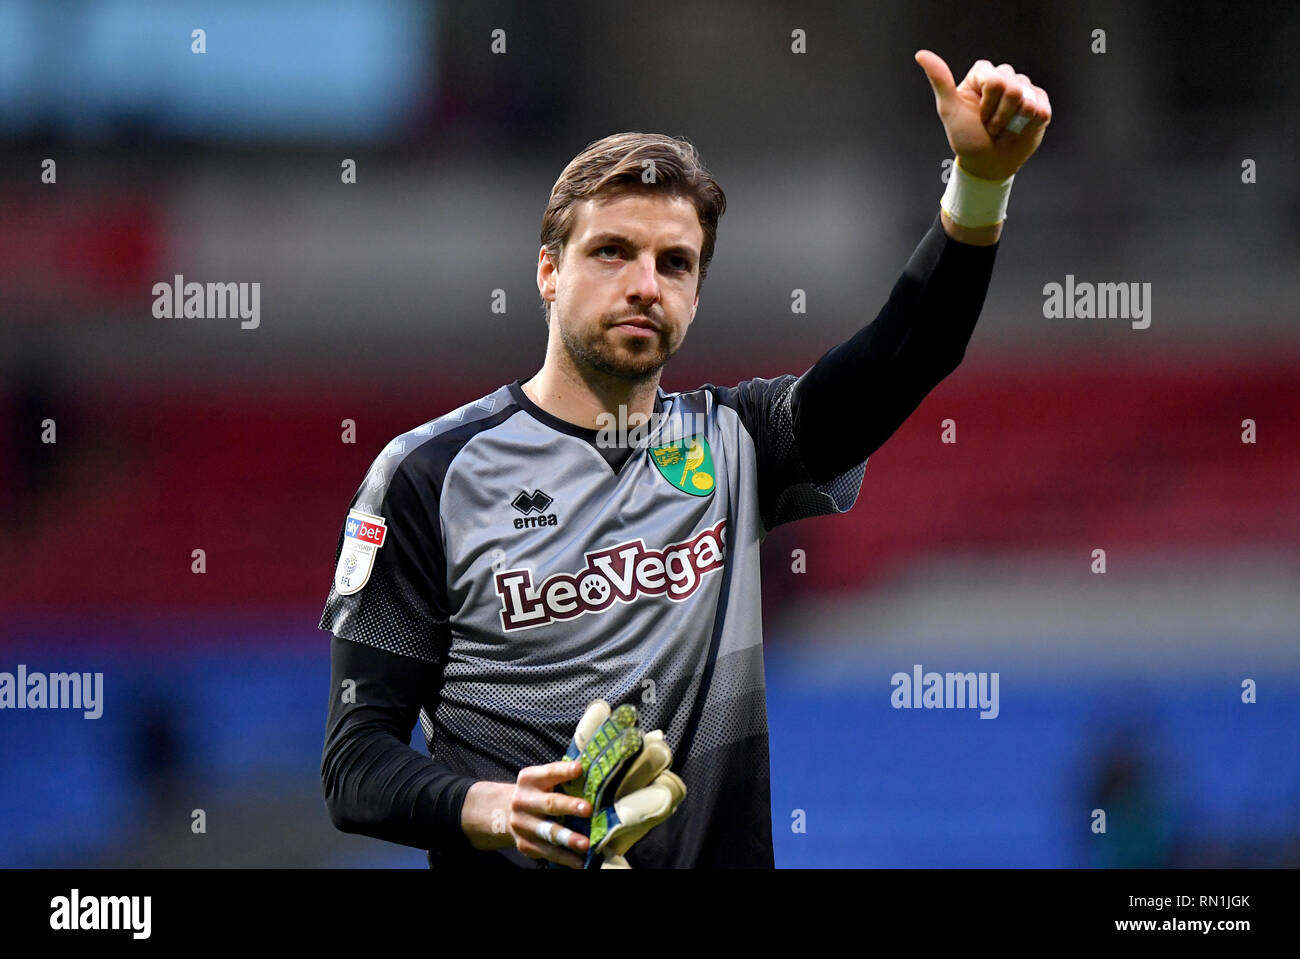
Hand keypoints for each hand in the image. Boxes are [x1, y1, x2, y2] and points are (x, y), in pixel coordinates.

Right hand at [459, 761, 593, 866]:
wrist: (504, 813)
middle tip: (588, 810)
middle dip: (569, 806)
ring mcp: (522, 824)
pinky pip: (547, 852)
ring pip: (548, 831)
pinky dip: (565, 858)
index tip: (579, 769)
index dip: (564, 771)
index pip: (549, 772)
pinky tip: (580, 861)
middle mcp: (522, 800)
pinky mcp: (525, 844)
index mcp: (530, 779)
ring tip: (586, 844)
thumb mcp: (542, 780)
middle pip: (549, 803)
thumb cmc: (537, 793)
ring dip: (568, 838)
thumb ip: (562, 778)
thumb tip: (596, 780)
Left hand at [914, 50, 1051, 180]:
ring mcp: (1024, 89)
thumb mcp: (949, 111)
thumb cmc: (967, 138)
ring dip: (1013, 124)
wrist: (988, 164)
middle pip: (1013, 89)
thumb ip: (940, 81)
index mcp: (982, 74)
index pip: (996, 81)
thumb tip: (921, 54)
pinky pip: (1041, 110)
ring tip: (1003, 129)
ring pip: (1028, 101)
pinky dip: (1028, 127)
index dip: (988, 105)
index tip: (979, 116)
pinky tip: (1018, 130)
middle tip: (991, 127)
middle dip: (1000, 117)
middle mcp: (1004, 77)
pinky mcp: (1040, 103)